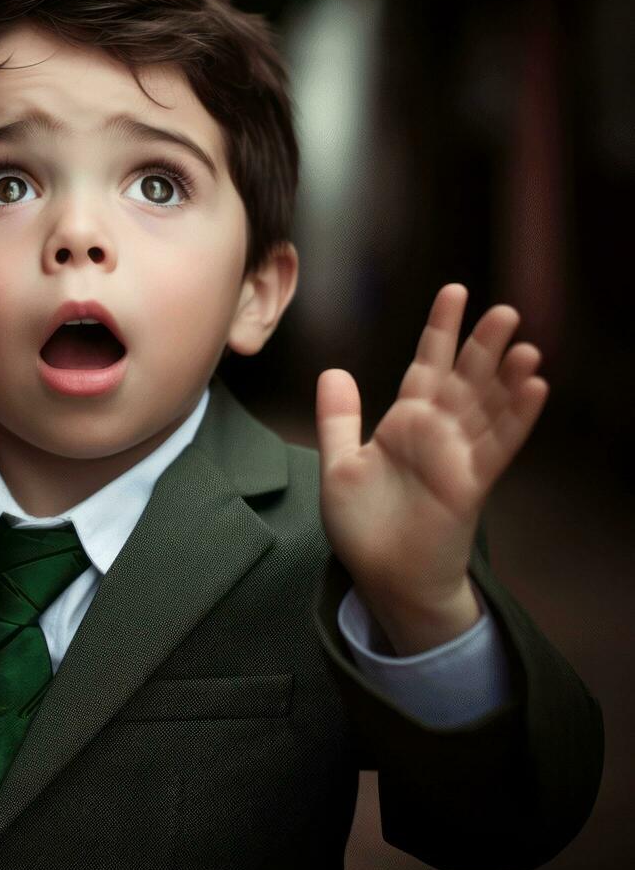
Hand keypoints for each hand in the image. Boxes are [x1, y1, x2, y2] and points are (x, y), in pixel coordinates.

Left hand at [315, 284, 547, 653]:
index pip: (427, 365)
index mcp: (405, 424)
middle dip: (483, 345)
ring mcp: (457, 457)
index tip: (455, 292)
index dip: (441, 330)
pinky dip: (516, 418)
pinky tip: (535, 389)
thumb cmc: (364, 526)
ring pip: (488, 407)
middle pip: (465, 379)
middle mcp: (436, 434)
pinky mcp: (471, 484)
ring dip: (507, 378)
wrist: (383, 577)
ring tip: (525, 346)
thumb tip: (334, 371)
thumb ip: (339, 419)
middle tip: (505, 310)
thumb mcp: (338, 465)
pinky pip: (498, 446)